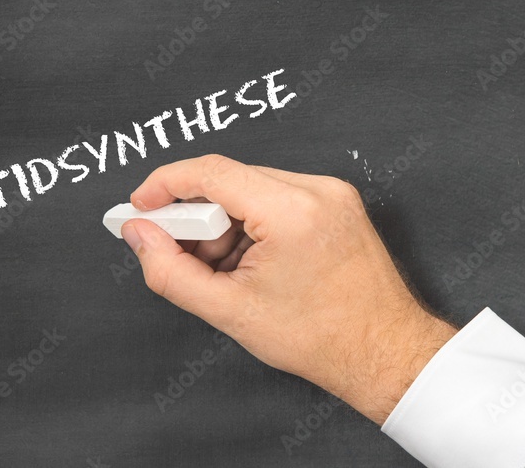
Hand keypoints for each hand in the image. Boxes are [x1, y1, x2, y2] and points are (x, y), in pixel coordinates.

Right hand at [120, 154, 457, 424]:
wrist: (386, 353)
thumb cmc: (322, 339)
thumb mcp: (229, 311)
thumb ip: (169, 270)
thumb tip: (138, 235)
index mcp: (291, 212)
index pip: (210, 172)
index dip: (165, 185)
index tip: (140, 205)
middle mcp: (315, 190)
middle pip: (228, 180)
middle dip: (195, 214)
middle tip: (174, 248)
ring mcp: (330, 192)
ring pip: (249, 188)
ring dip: (223, 222)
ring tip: (224, 270)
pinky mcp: (335, 201)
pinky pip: (274, 197)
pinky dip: (249, 224)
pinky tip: (248, 262)